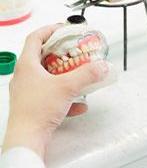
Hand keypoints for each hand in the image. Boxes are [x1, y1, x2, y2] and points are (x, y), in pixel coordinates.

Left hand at [2, 25, 108, 158]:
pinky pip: (52, 96)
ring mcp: (28, 92)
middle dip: (61, 53)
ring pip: (48, 77)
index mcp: (27, 65)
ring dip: (65, 75)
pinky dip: (66, 97)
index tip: (64, 29)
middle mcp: (25, 77)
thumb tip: (101, 66)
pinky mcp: (33, 106)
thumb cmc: (37, 111)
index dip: (50, 30)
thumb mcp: (68, 87)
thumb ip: (87, 74)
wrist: (27, 139)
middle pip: (42, 56)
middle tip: (74, 51)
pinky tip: (80, 104)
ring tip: (79, 75)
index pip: (35, 38)